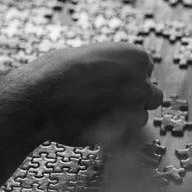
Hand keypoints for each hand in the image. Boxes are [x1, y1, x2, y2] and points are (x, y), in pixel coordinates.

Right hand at [27, 42, 162, 145]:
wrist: (41, 96)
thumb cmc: (56, 72)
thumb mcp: (86, 55)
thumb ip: (108, 66)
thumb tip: (109, 75)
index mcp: (136, 55)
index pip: (145, 70)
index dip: (129, 79)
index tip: (113, 84)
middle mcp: (142, 79)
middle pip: (151, 95)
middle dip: (135, 100)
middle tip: (110, 103)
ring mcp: (136, 106)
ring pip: (141, 117)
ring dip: (124, 119)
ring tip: (95, 115)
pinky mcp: (124, 131)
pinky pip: (127, 136)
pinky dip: (114, 135)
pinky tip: (92, 126)